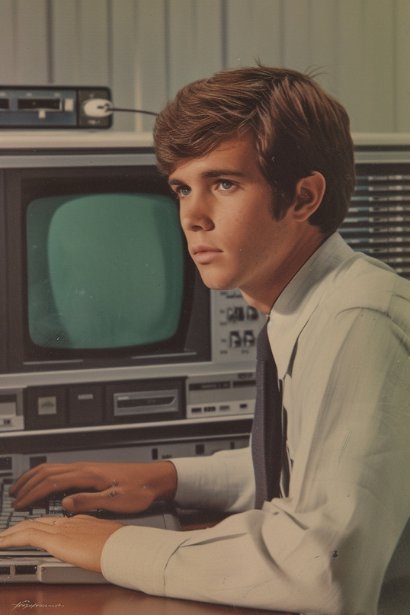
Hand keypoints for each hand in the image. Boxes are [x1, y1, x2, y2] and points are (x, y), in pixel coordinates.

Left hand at [0, 515, 120, 571]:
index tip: (29, 526)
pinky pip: (28, 536)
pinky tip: (2, 543)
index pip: (53, 519)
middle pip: (38, 520)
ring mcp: (62, 529)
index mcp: (82, 519)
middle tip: (6, 531)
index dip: (38, 523)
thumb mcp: (108, 534)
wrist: (126, 545)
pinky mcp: (58, 540)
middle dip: (19, 525)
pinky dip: (12, 538)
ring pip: (29, 525)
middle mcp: (69, 521)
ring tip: (1, 537)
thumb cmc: (123, 543)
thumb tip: (90, 541)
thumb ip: (95, 535)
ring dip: (11, 531)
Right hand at [9, 461, 177, 513]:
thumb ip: (89, 501)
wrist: (154, 478)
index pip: (52, 482)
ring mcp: (87, 467)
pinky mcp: (91, 470)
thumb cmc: (139, 489)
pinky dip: (47, 475)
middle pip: (48, 470)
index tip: (20, 504)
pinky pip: (62, 469)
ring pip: (54, 467)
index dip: (33, 493)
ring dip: (35, 476)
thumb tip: (64, 503)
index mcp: (88, 474)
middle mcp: (85, 467)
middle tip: (13, 497)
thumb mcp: (116, 500)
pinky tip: (45, 483)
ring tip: (22, 487)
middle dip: (28, 483)